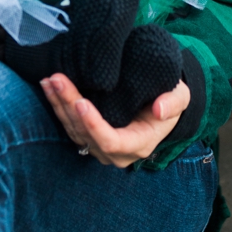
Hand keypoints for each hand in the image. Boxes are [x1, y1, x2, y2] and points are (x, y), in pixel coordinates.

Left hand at [40, 73, 188, 168]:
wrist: (161, 106)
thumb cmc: (171, 100)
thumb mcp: (181, 98)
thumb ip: (173, 103)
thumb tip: (159, 109)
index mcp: (138, 144)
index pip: (111, 140)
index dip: (93, 124)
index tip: (81, 102)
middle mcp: (115, 152)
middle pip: (85, 133)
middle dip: (69, 106)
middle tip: (57, 80)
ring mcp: (99, 146)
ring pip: (73, 129)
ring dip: (58, 105)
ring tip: (49, 80)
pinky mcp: (88, 137)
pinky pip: (69, 125)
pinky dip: (58, 106)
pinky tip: (49, 88)